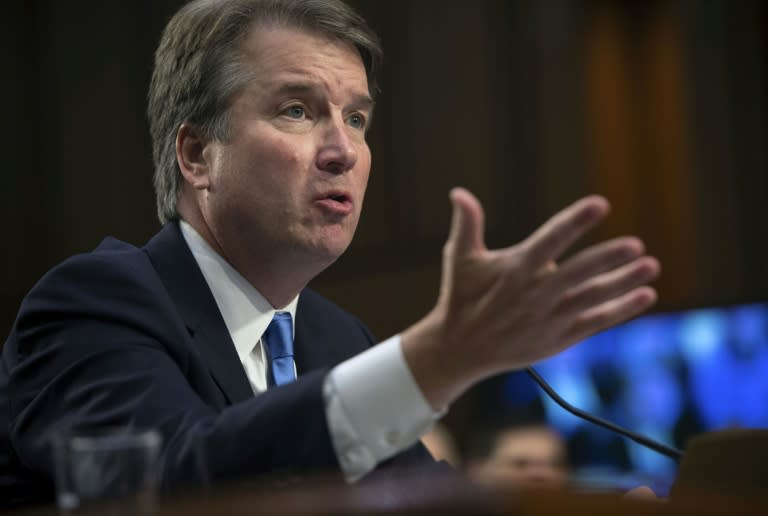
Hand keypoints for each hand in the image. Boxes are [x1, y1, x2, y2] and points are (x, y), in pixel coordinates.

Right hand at [401, 188, 659, 408]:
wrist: (460, 350)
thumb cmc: (461, 298)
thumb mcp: (459, 259)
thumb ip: (466, 224)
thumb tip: (458, 192)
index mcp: (514, 270)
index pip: (550, 241)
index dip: (575, 222)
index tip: (600, 204)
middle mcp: (534, 295)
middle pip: (578, 273)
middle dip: (607, 259)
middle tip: (636, 245)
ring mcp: (548, 319)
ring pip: (592, 298)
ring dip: (623, 283)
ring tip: (650, 265)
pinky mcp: (558, 339)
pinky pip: (595, 322)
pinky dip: (620, 310)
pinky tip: (644, 295)